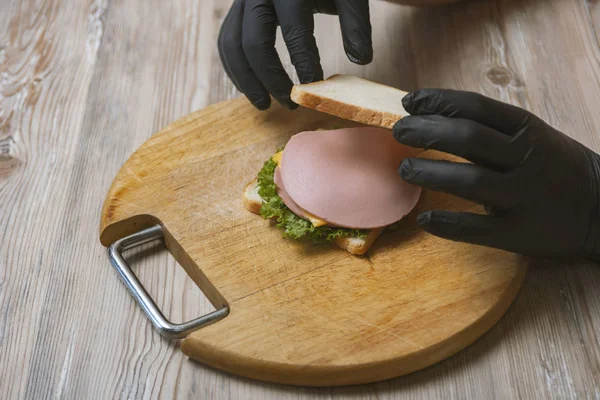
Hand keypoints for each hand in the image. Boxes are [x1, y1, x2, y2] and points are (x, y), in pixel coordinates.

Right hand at [218, 0, 371, 109]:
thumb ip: (355, 23)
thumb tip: (361, 59)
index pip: (294, 32)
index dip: (304, 63)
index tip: (315, 86)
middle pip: (253, 44)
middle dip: (271, 79)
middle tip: (290, 104)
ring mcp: (242, 1)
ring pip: (231, 46)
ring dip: (246, 81)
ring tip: (264, 104)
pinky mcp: (236, 10)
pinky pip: (226, 42)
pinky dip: (235, 68)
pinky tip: (251, 87)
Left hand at [393, 89, 599, 260]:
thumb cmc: (555, 167)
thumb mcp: (534, 137)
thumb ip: (492, 131)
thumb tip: (434, 117)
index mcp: (528, 130)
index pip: (476, 107)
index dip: (438, 102)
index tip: (409, 103)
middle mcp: (526, 159)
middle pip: (468, 139)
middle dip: (427, 132)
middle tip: (400, 133)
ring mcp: (523, 196)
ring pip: (470, 181)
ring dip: (430, 172)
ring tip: (404, 169)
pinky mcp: (519, 232)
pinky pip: (477, 229)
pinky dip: (447, 224)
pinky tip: (424, 218)